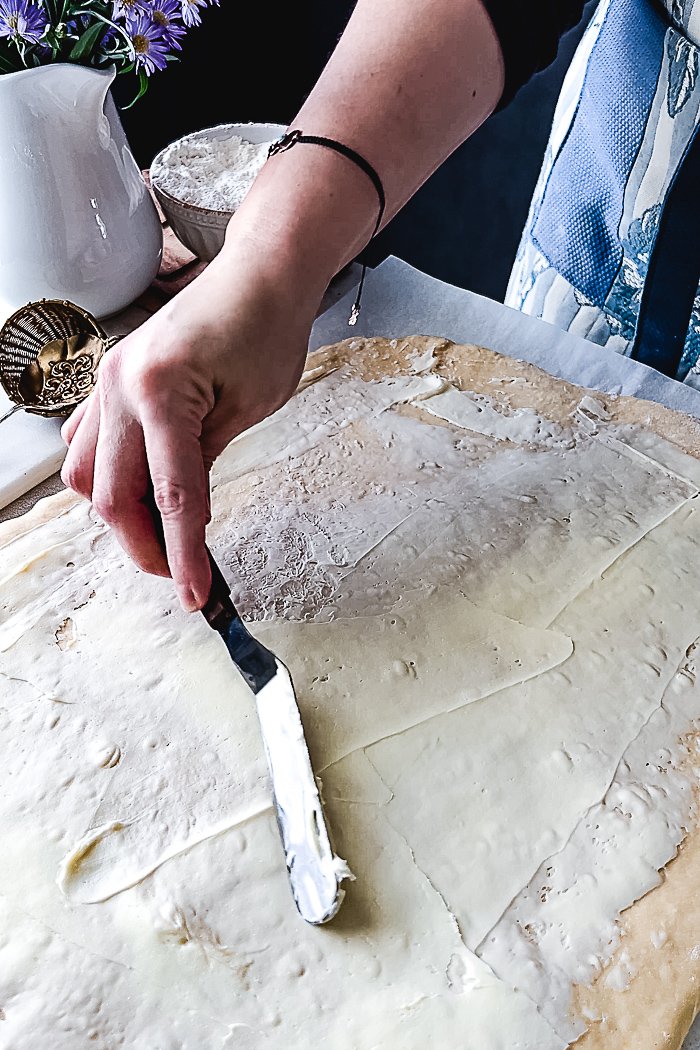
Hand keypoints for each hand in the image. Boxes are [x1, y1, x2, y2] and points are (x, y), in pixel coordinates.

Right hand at [60, 241, 315, 611]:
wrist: (259, 272)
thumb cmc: (267, 327)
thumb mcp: (250, 407)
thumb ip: (206, 465)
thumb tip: (182, 516)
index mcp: (160, 394)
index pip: (170, 498)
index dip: (183, 555)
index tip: (196, 595)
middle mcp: (119, 387)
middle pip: (110, 495)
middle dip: (144, 545)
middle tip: (181, 572)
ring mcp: (107, 381)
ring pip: (82, 473)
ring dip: (117, 513)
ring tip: (160, 532)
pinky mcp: (109, 378)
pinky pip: (84, 440)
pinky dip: (104, 474)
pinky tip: (136, 486)